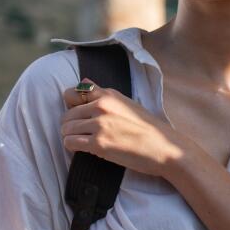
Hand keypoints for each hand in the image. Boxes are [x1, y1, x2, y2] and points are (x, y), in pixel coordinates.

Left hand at [61, 81, 188, 177]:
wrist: (164, 148)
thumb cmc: (148, 128)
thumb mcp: (127, 103)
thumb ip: (103, 93)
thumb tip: (83, 80)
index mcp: (109, 95)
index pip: (73, 93)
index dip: (71, 106)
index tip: (79, 116)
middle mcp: (102, 106)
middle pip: (67, 114)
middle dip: (70, 126)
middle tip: (82, 134)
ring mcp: (99, 124)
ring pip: (66, 129)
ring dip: (70, 137)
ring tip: (84, 142)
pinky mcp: (98, 143)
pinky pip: (70, 142)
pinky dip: (73, 147)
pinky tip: (84, 149)